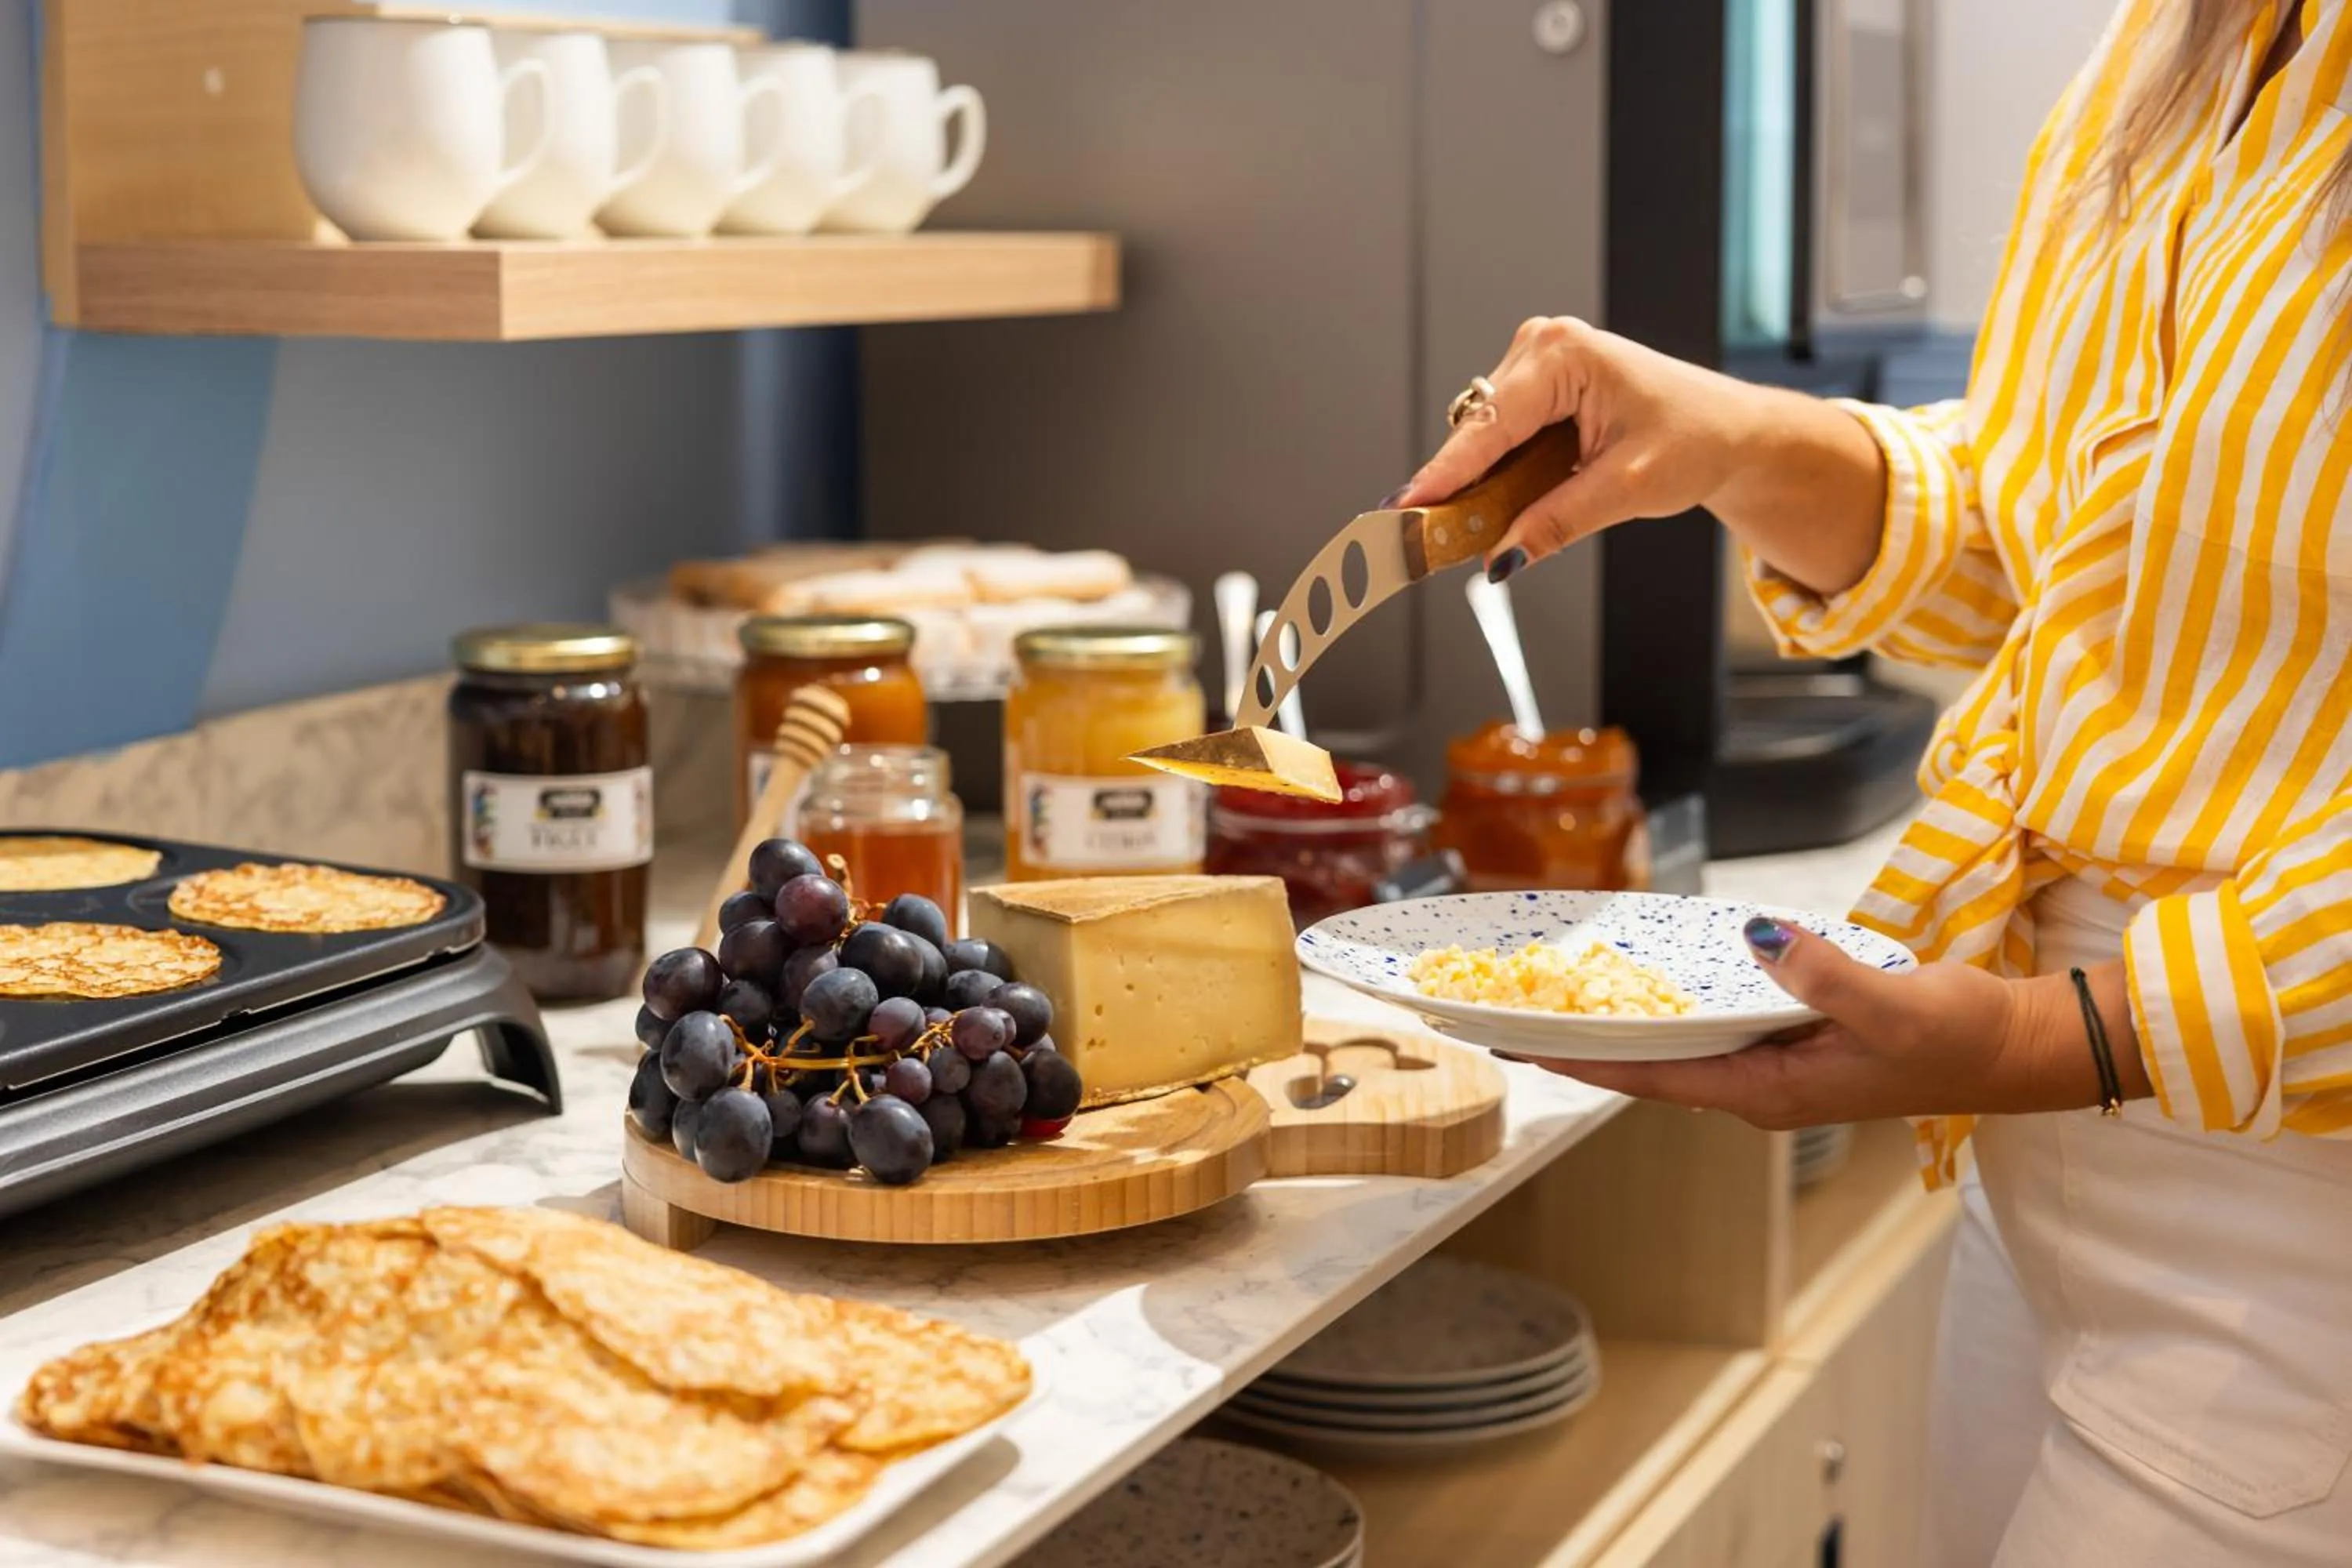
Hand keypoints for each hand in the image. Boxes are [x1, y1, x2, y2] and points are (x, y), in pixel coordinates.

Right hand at [1396, 316, 1885, 592]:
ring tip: (1481, 528)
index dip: (1443, 475)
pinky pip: (1500, 436)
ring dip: (1481, 483)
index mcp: (1565, 355)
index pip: (1489, 426)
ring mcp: (1538, 362)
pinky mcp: (1539, 386)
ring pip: (1483, 436)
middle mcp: (1544, 347)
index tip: (1404, 511)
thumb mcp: (1627, 488)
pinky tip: (1507, 502)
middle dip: (1461, 487)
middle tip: (1439, 545)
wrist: (1732, 432)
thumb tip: (1501, 555)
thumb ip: (1557, 521)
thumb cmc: (1697, 439)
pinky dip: (1499, 473)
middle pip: (1478, 431)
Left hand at [1512, 918, 2147, 1128]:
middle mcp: (1756, 1089)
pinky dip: (1669, 1008)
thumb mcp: (1890, 1004)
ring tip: (1550, 997)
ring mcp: (1772, 1069)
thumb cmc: (1956, 1037)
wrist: (2013, 1050)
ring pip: (1676, 1048)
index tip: (1518, 1045)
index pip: (1650, 1079)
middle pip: (1648, 1067)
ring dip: (1619, 1026)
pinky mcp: (1790, 1045)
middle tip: (1507, 1014)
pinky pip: (1711, 1027)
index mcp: (1766, 1093)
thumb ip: (1823, 976)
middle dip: (1582, 1044)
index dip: (1581, 1061)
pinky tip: (1640, 981)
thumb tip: (1763, 939)